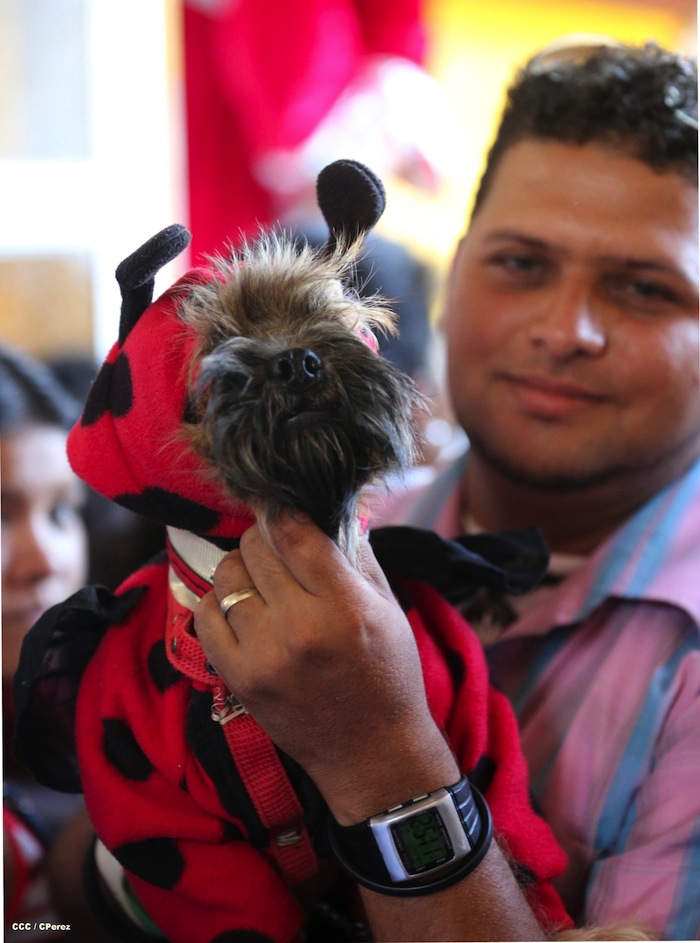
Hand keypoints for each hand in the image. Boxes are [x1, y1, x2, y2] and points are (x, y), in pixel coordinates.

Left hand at [193, 514, 458, 822]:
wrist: (371, 754)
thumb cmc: (388, 675)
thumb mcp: (388, 608)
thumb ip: (356, 554)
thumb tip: (327, 507)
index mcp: (344, 606)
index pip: (293, 532)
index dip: (282, 510)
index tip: (280, 506)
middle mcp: (299, 628)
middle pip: (254, 548)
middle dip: (265, 540)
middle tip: (278, 549)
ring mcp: (263, 656)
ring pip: (226, 577)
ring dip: (242, 570)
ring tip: (262, 582)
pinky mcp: (237, 679)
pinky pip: (205, 616)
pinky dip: (218, 603)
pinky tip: (241, 609)